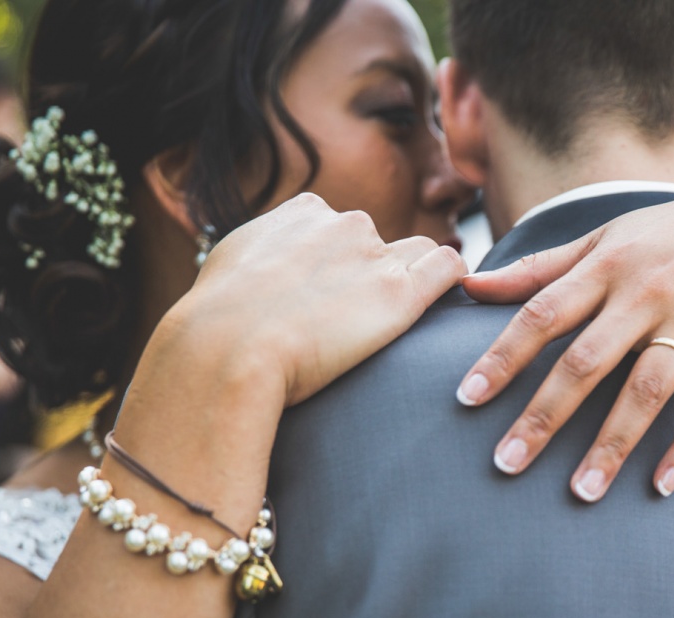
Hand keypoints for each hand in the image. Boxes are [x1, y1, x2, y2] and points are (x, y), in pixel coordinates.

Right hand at [164, 193, 467, 408]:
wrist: (228, 347)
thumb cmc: (219, 322)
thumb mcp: (231, 265)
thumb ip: (260, 256)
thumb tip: (261, 267)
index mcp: (304, 213)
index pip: (341, 229)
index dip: (343, 263)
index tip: (336, 294)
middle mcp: (344, 225)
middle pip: (380, 243)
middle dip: (376, 274)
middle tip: (361, 318)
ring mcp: (375, 257)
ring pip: (419, 255)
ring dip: (417, 278)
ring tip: (406, 316)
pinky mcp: (401, 294)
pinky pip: (448, 268)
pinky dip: (454, 280)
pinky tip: (453, 298)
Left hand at [458, 173, 673, 501]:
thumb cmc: (670, 232)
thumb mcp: (606, 238)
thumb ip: (539, 268)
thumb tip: (468, 287)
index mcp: (607, 265)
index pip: (542, 313)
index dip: (502, 356)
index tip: (466, 399)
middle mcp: (647, 290)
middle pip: (587, 360)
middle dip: (543, 415)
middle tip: (506, 464)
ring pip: (647, 388)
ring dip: (612, 443)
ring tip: (581, 493)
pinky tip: (661, 486)